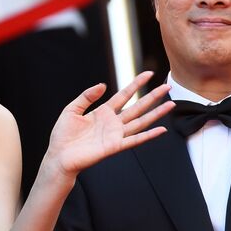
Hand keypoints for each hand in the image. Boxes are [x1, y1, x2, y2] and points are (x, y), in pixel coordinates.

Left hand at [44, 71, 172, 178]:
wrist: (59, 156)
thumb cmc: (63, 135)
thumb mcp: (72, 110)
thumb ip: (87, 97)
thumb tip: (103, 84)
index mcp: (103, 112)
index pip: (124, 95)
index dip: (136, 84)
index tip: (149, 74)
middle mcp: (113, 123)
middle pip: (137, 107)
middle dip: (153, 96)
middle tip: (168, 86)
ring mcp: (115, 135)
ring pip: (141, 121)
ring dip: (156, 113)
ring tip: (171, 104)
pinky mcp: (114, 147)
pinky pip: (135, 140)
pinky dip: (148, 135)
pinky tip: (161, 129)